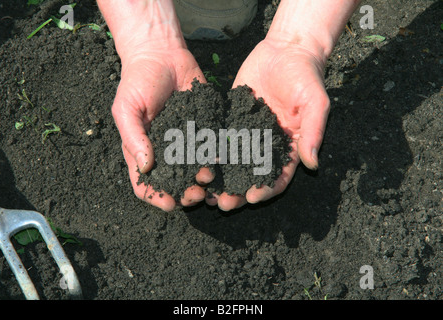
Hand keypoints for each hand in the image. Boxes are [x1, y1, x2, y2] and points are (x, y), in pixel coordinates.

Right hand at [113, 46, 212, 210]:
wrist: (162, 55)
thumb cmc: (138, 82)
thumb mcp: (126, 108)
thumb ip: (133, 137)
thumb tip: (145, 167)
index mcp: (143, 151)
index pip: (146, 184)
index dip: (156, 197)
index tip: (170, 203)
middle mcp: (166, 151)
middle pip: (175, 182)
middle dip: (185, 193)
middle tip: (196, 193)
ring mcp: (186, 141)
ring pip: (196, 169)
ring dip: (203, 179)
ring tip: (209, 177)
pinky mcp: (204, 128)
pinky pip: (211, 147)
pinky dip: (218, 157)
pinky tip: (223, 160)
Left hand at [206, 38, 329, 210]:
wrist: (286, 50)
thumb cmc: (306, 76)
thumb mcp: (315, 102)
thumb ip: (314, 131)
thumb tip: (313, 163)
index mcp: (288, 147)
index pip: (278, 176)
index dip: (266, 189)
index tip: (252, 197)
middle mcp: (266, 145)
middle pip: (250, 175)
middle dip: (237, 191)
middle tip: (222, 204)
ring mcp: (247, 133)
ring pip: (232, 162)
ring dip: (220, 179)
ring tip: (204, 192)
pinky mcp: (231, 118)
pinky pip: (219, 138)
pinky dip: (209, 152)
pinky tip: (196, 161)